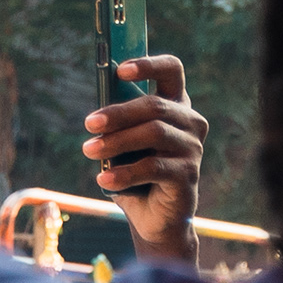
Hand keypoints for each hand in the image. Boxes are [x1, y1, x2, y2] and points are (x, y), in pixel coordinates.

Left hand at [84, 54, 206, 265]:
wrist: (154, 217)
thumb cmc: (136, 173)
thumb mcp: (125, 143)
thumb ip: (118, 124)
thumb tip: (97, 116)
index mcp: (175, 106)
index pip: (172, 71)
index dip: (148, 65)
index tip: (119, 70)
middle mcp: (190, 123)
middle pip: (155, 106)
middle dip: (118, 113)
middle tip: (89, 124)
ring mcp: (193, 148)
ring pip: (154, 133)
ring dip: (117, 141)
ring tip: (89, 151)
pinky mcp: (189, 174)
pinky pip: (153, 167)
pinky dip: (124, 173)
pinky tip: (104, 180)